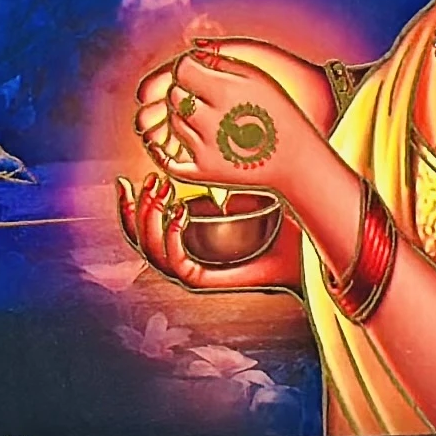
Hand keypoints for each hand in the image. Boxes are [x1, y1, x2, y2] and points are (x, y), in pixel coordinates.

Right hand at [114, 169, 301, 291]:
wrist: (299, 256)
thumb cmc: (277, 227)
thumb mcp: (248, 196)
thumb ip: (226, 180)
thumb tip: (211, 154)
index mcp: (187, 242)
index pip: (146, 228)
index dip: (136, 204)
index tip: (143, 176)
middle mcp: (184, 258)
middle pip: (139, 239)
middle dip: (135, 208)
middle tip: (148, 180)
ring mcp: (192, 271)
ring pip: (151, 251)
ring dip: (150, 219)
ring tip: (161, 191)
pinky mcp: (204, 281)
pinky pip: (176, 263)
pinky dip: (173, 238)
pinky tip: (181, 212)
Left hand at [144, 44, 315, 196]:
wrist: (296, 160)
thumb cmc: (279, 114)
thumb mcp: (259, 78)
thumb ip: (223, 61)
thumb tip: (192, 52)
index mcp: (226, 92)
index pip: (182, 70)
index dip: (188, 68)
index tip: (197, 72)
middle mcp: (212, 121)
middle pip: (174, 96)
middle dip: (185, 91)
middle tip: (205, 97)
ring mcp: (206, 149)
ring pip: (174, 123)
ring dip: (185, 118)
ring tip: (211, 120)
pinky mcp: (204, 172)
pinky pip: (169, 158)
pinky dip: (167, 151)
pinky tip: (179, 141)